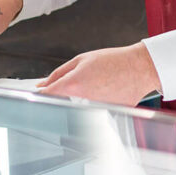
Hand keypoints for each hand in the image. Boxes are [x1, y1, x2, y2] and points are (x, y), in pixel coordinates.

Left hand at [38, 43, 162, 105]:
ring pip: (80, 108)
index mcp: (74, 84)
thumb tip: (44, 83)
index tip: (35, 96)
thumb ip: (59, 73)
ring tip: (100, 83)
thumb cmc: (114, 61)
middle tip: (82, 83)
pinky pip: (96, 111)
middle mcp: (82, 100)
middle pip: (64, 102)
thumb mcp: (82, 59)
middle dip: (66, 95)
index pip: (48, 95)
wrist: (140, 68)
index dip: (40, 95)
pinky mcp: (107, 115)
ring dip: (84, 99)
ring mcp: (95, 109)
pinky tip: (109, 91)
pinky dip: (98, 103)